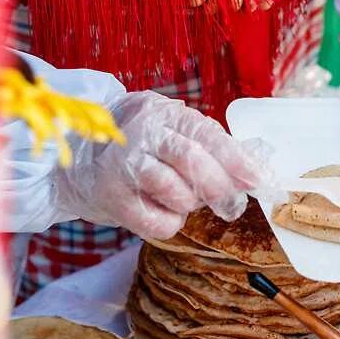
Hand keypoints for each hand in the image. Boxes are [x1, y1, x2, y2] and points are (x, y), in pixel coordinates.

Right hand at [55, 91, 266, 238]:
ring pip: (180, 196)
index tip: (258, 180)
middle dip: (220, 188)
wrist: (80, 158)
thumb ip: (215, 148)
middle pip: (194, 162)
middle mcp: (144, 135)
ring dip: (190, 204)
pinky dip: (170, 223)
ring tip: (179, 196)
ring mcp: (125, 166)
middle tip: (231, 205)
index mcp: (166, 115)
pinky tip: (159, 209)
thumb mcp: (177, 133)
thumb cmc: (145, 147)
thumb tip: (255, 174)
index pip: (207, 135)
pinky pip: (161, 223)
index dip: (236, 160)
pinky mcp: (113, 198)